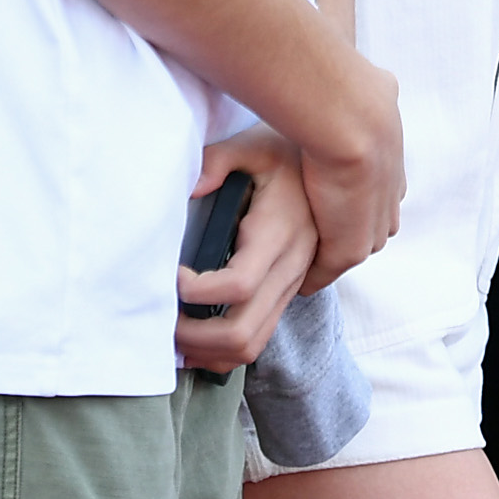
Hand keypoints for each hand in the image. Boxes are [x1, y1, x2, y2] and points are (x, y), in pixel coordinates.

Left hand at [175, 125, 317, 371]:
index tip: (173, 277)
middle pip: (242, 331)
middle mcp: (290, 267)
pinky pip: (258, 338)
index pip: (239, 284)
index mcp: (279, 232)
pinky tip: (196, 340)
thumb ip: (219, 161)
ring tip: (174, 336)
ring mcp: (291, 285)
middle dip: (195, 336)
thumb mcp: (253, 146)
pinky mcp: (287, 293)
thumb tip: (192, 189)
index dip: (198, 292)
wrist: (335, 165)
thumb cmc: (286, 155)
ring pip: (251, 345)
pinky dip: (223, 351)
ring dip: (207, 351)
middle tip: (163, 321)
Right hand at [297, 54, 404, 293]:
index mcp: (390, 143)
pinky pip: (331, 267)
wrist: (349, 114)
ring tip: (303, 253)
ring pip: (355, 240)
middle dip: (354, 218)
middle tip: (321, 224)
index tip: (342, 185)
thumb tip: (360, 30)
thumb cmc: (342, 85)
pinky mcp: (350, 244)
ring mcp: (372, 217)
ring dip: (332, 245)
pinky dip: (315, 272)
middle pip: (373, 213)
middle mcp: (390, 182)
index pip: (383, 176)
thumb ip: (368, 66)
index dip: (363, 184)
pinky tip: (296, 277)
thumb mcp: (367, 75)